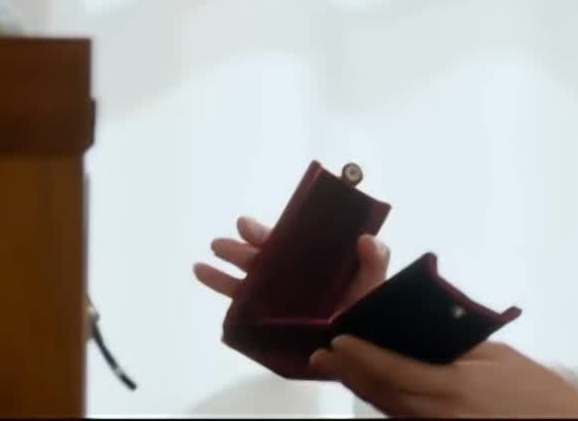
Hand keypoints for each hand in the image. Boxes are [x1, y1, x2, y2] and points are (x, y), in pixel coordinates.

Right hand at [192, 215, 390, 312]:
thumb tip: (366, 239)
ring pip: (249, 282)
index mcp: (315, 263)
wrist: (362, 350)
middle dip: (240, 251)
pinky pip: (247, 310)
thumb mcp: (373, 283)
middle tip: (220, 245)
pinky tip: (210, 288)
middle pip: (263, 261)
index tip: (244, 226)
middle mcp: (295, 279)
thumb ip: (375, 260)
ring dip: (225, 274)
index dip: (266, 234)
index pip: (287, 244)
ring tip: (202, 268)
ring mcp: (282, 301)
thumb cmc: (367, 311)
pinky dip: (228, 300)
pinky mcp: (274, 323)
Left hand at [311, 336, 577, 417]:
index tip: (337, 339)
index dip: (359, 355)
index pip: (389, 369)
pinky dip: (386, 404)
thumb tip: (421, 328)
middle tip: (324, 355)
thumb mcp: (497, 357)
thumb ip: (454, 346)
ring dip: (362, 388)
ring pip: (387, 410)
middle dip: (348, 372)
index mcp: (451, 387)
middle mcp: (435, 416)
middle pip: (378, 394)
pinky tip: (377, 391)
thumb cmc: (537, 392)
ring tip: (340, 367)